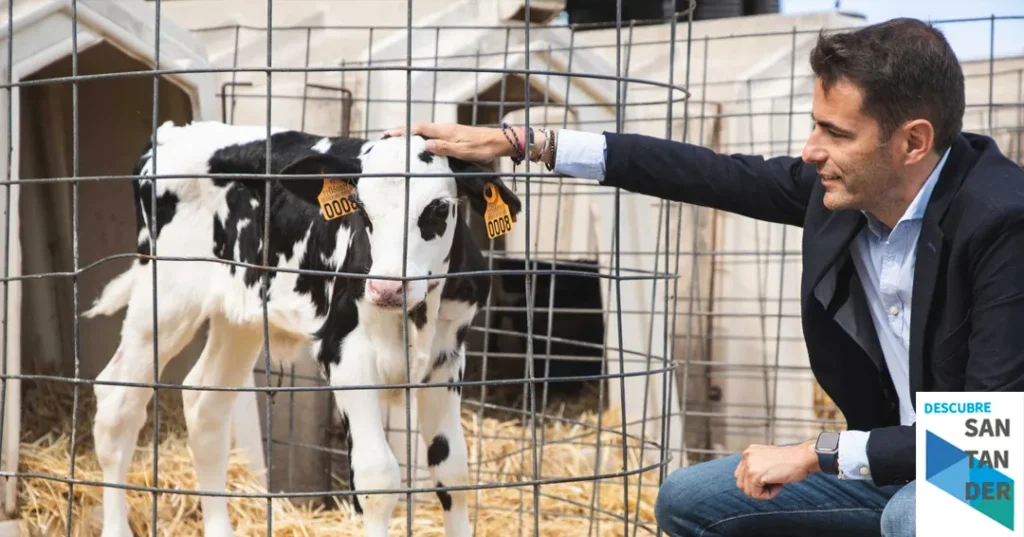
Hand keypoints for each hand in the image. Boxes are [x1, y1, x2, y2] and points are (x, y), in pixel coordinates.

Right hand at [382, 123, 512, 161]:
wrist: (498, 142)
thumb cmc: (483, 147)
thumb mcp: (464, 151)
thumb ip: (444, 148)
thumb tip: (425, 145)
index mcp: (445, 131)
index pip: (418, 129)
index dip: (403, 131)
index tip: (388, 134)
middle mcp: (444, 129)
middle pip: (418, 128)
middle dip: (402, 132)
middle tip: (387, 138)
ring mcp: (448, 131)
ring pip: (425, 132)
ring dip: (411, 135)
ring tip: (399, 142)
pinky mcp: (453, 136)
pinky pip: (432, 135)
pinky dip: (422, 138)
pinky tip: (420, 145)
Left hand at [733, 440, 819, 499]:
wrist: (803, 458)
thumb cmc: (790, 461)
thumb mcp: (768, 459)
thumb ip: (756, 467)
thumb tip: (748, 484)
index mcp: (748, 452)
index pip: (740, 475)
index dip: (754, 483)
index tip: (769, 479)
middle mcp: (746, 456)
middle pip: (741, 484)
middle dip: (757, 489)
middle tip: (773, 482)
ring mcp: (749, 465)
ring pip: (748, 491)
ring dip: (763, 492)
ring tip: (777, 482)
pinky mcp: (755, 475)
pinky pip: (756, 494)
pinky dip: (769, 495)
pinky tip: (779, 484)